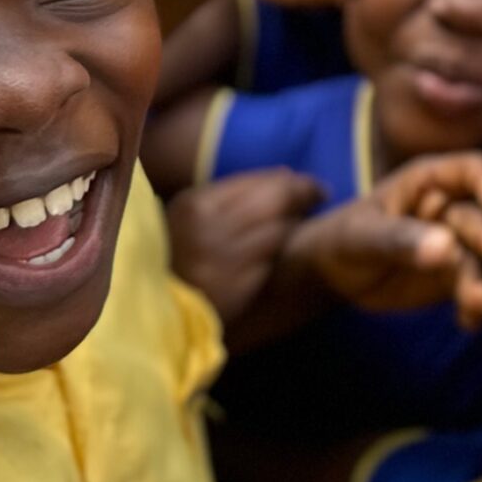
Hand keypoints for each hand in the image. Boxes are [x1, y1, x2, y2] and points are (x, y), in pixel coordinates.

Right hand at [166, 169, 325, 328]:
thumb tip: (284, 176)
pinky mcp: (235, 289)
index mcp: (196, 204)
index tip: (308, 182)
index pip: (258, 181)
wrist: (160, 306)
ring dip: (297, 224)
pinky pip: (272, 263)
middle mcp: (210, 229)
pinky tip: (288, 250)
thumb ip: (229, 196)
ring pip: (279, 232)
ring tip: (303, 220)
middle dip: (304, 194)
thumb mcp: (189, 215)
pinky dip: (283, 253)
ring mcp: (223, 261)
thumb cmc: (177, 253)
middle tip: (321, 193)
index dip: (291, 180)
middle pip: (274, 202)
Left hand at [293, 151, 481, 322]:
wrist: (335, 277)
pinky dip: (474, 307)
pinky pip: (472, 289)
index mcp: (430, 180)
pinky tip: (468, 321)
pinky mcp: (457, 278)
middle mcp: (453, 207)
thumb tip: (446, 247)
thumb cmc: (345, 238)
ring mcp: (459, 244)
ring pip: (481, 259)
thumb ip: (401, 239)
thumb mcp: (363, 236)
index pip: (471, 170)